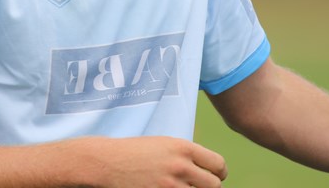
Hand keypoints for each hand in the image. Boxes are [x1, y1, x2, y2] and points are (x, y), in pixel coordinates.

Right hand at [78, 136, 226, 187]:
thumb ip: (185, 154)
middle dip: (210, 187)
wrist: (107, 161)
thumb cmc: (135, 151)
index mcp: (183, 148)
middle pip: (214, 185)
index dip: (220, 173)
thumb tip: (205, 168)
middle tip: (201, 186)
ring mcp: (170, 186)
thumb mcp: (164, 144)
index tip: (217, 176)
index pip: (218, 164)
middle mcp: (180, 166)